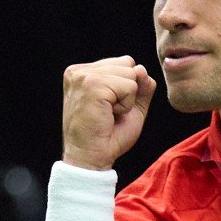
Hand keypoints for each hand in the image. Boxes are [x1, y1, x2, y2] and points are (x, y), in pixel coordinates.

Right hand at [61, 56, 155, 171]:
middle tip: (109, 112)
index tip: (108, 108)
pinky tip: (109, 115)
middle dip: (128, 91)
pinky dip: (126, 105)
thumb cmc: (108, 136)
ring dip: (127, 99)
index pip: (123, 62)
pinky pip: (130, 86)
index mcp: (82, 72)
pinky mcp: (92, 85)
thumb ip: (140, 86)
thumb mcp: (130, 106)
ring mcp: (84, 76)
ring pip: (131, 74)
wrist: (91, 158)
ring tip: (108, 114)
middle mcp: (79, 70)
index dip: (126, 87)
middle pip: (128, 64)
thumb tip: (142, 69)